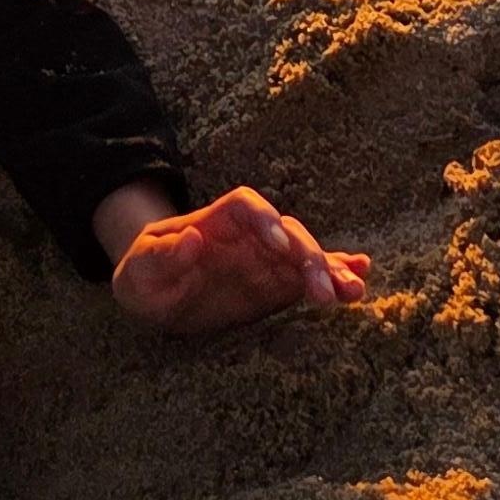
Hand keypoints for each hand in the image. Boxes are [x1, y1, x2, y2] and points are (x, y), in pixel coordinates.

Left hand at [106, 184, 368, 333]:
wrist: (153, 294)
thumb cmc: (144, 276)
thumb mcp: (141, 269)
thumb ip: (162, 254)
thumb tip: (191, 239)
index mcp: (214, 222)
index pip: (245, 206)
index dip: (265, 219)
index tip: (279, 245)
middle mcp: (247, 236)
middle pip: (285, 231)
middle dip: (307, 255)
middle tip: (322, 288)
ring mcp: (264, 260)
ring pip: (305, 255)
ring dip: (330, 269)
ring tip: (354, 289)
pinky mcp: (274, 286)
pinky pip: (307, 279)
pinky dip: (334, 276)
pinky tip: (358, 281)